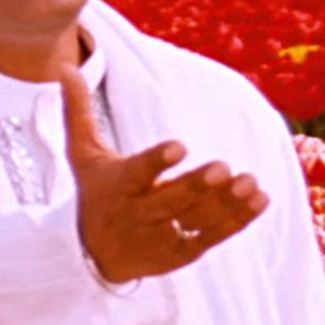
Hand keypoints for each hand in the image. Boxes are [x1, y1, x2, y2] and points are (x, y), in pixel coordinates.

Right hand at [64, 71, 266, 283]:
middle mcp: (140, 214)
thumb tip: (65, 67)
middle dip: (197, 185)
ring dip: (226, 203)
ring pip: (197, 219)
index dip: (158, 161)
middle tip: (224, 166)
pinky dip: (237, 220)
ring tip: (251, 183)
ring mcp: (162, 236)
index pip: (138, 172)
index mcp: (118, 186)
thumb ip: (79, 112)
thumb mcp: (83, 156)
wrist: (91, 257)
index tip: (179, 146)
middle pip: (171, 200)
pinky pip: (212, 236)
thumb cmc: (95, 194)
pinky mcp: (182, 252)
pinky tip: (260, 199)